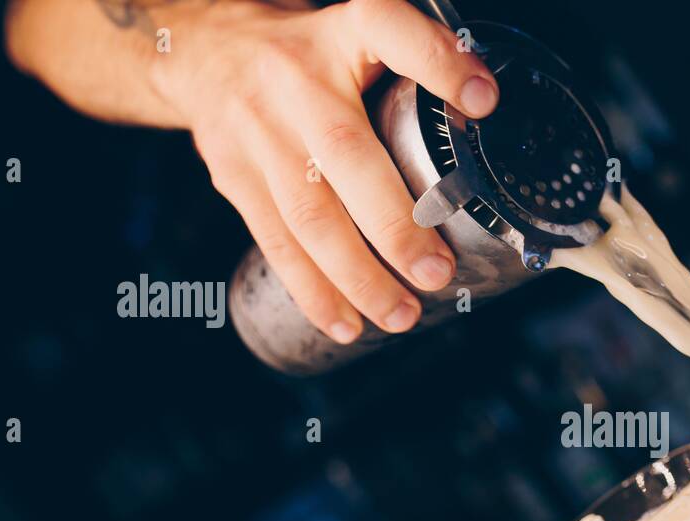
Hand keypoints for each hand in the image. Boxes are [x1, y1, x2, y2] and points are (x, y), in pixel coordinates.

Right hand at [154, 0, 498, 342]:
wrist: (202, 54)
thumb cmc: (308, 55)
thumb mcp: (359, 34)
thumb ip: (416, 62)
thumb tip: (487, 112)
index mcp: (341, 31)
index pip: (389, 30)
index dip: (438, 63)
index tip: (484, 101)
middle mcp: (294, 78)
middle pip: (345, 155)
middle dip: (396, 225)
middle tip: (437, 274)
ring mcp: (257, 130)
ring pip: (308, 214)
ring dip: (358, 276)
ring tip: (401, 315)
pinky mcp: (233, 177)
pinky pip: (275, 242)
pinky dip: (313, 290)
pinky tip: (346, 323)